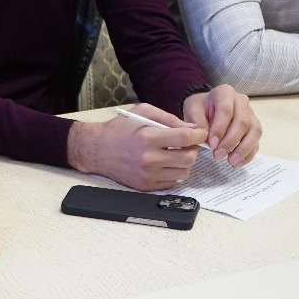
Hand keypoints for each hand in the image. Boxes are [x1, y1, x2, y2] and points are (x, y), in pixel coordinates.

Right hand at [68, 104, 206, 190]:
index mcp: (147, 137)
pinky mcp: (145, 186)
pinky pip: (172, 183)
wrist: (97, 149)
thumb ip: (169, 119)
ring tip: (174, 153)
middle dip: (193, 150)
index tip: (201, 133)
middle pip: (188, 158)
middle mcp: (148, 158)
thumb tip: (193, 129)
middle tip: (187, 144)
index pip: (185, 138)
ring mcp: (147, 175)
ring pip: (183, 173)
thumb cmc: (120, 128)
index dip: (198, 135)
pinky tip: (163, 163)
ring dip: (184, 162)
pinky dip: (173, 173)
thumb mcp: (143, 112)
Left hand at [182, 85, 260, 166]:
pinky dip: (249, 154)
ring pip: (254, 132)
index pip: (226, 110)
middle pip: (242, 122)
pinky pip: (257, 141)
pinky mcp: (254, 127)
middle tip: (218, 156)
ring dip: (243, 149)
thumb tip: (208, 139)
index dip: (220, 129)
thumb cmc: (199, 108)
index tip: (211, 145)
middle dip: (231, 142)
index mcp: (225, 92)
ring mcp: (251, 114)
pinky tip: (238, 163)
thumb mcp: (192, 110)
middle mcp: (241, 101)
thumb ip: (198, 122)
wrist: (205, 108)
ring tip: (231, 162)